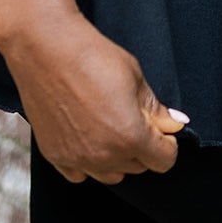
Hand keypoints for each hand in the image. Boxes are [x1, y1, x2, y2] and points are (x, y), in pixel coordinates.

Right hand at [0, 7, 188, 183]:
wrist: (46, 48)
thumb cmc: (93, 56)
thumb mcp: (135, 77)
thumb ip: (156, 108)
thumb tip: (175, 124)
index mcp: (131, 136)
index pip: (164, 160)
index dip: (168, 143)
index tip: (161, 128)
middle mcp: (105, 156)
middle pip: (138, 167)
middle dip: (143, 147)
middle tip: (134, 118)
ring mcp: (78, 159)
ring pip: (111, 175)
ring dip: (118, 157)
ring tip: (110, 126)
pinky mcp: (54, 156)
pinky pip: (80, 174)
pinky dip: (88, 162)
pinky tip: (87, 136)